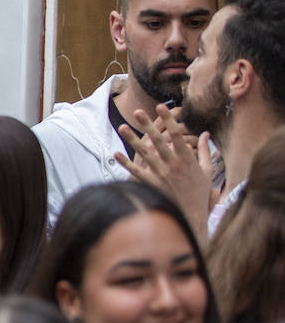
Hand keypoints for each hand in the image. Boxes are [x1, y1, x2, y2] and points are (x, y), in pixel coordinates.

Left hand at [114, 105, 212, 238]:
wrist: (191, 214)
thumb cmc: (200, 191)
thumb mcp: (207, 170)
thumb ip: (204, 151)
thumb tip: (205, 133)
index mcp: (187, 159)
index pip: (176, 135)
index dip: (168, 120)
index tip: (161, 107)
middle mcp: (172, 165)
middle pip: (158, 141)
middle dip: (147, 125)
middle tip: (137, 112)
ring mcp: (160, 174)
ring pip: (144, 154)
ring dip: (132, 140)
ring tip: (122, 127)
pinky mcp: (151, 184)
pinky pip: (136, 172)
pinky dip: (125, 164)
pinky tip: (116, 154)